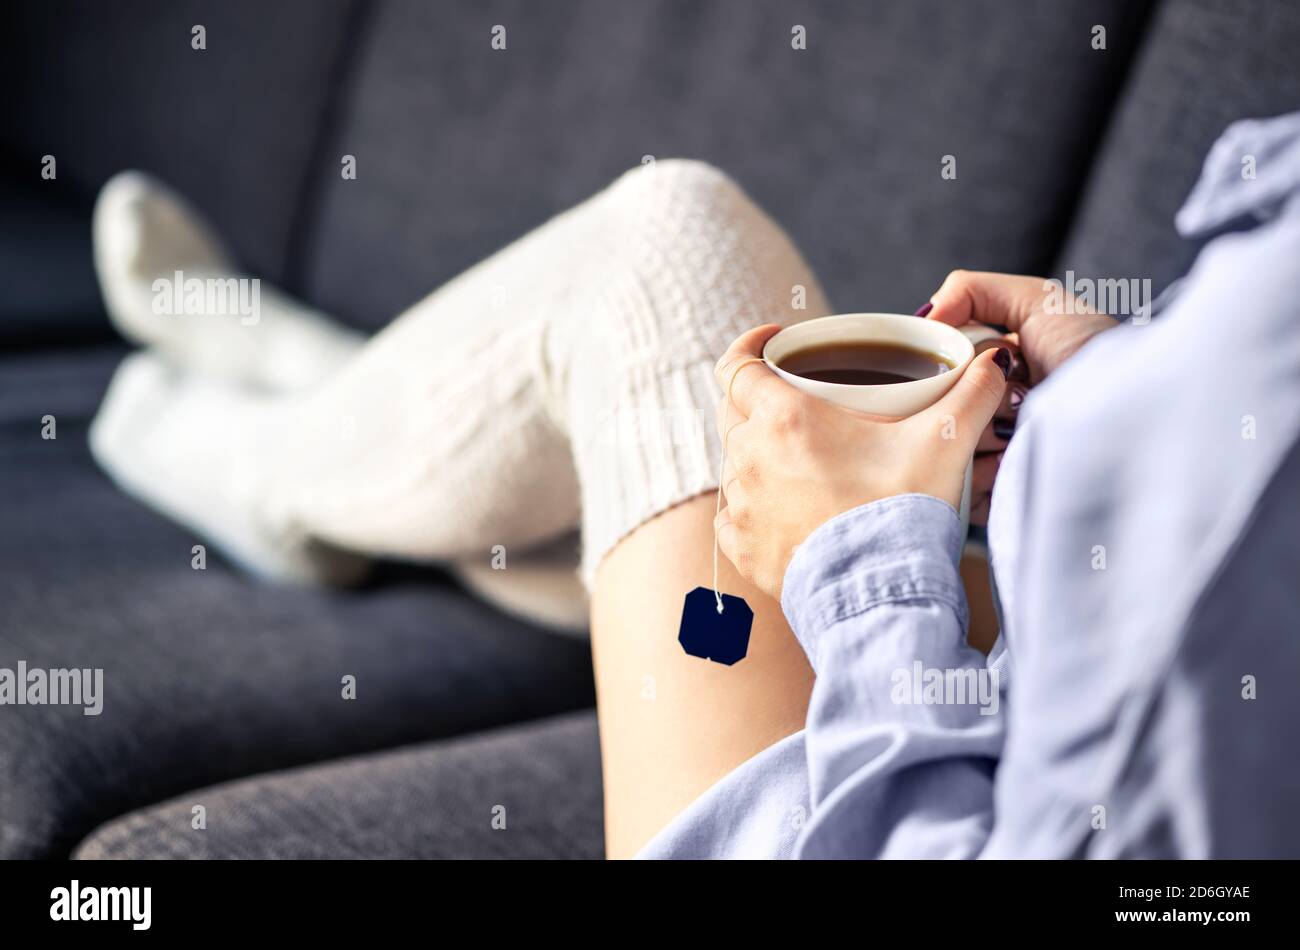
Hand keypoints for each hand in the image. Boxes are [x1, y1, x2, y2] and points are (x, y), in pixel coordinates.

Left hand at [713, 325, 1010, 600]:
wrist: (881, 596)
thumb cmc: (904, 514)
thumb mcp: (945, 442)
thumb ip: (972, 394)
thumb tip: (996, 360)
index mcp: (785, 418)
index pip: (736, 363)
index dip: (750, 344)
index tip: (773, 342)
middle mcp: (749, 456)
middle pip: (735, 410)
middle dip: (761, 397)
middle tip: (801, 402)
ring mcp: (741, 504)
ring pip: (735, 462)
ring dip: (761, 454)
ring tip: (804, 460)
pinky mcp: (741, 547)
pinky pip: (734, 513)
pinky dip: (754, 505)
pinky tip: (785, 507)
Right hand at [922, 271, 1117, 521]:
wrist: (1128, 413)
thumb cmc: (1091, 353)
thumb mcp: (1038, 300)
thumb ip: (972, 291)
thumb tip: (924, 317)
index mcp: (989, 375)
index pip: (933, 373)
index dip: (941, 367)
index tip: (967, 362)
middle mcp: (986, 417)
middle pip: (935, 412)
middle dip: (965, 399)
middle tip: (1012, 393)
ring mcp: (991, 462)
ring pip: (944, 452)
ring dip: (976, 438)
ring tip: (1019, 431)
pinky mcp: (999, 502)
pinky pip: (960, 497)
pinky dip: (978, 480)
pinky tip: (1010, 463)